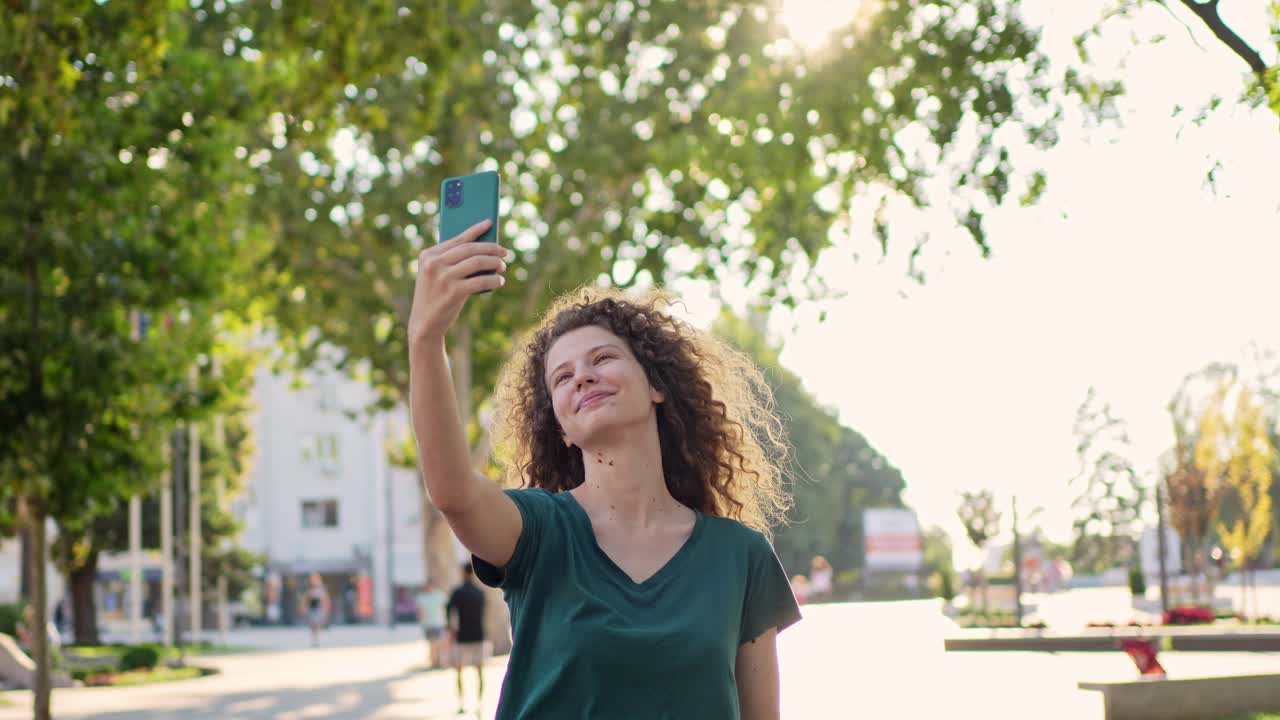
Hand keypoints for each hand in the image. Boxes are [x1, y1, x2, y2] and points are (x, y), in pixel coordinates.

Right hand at [407, 220, 508, 343]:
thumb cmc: (436, 295)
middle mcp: (434, 263)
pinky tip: (499, 281)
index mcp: (428, 255)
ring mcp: (443, 277)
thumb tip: (483, 248)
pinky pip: (481, 280)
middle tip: (505, 252)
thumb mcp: (436, 274)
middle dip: (491, 248)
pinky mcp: (453, 292)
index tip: (489, 223)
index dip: (476, 230)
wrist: (424, 323)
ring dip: (495, 263)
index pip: (457, 239)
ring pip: (478, 262)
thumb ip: (451, 260)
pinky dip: (494, 279)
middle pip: (470, 249)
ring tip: (502, 266)